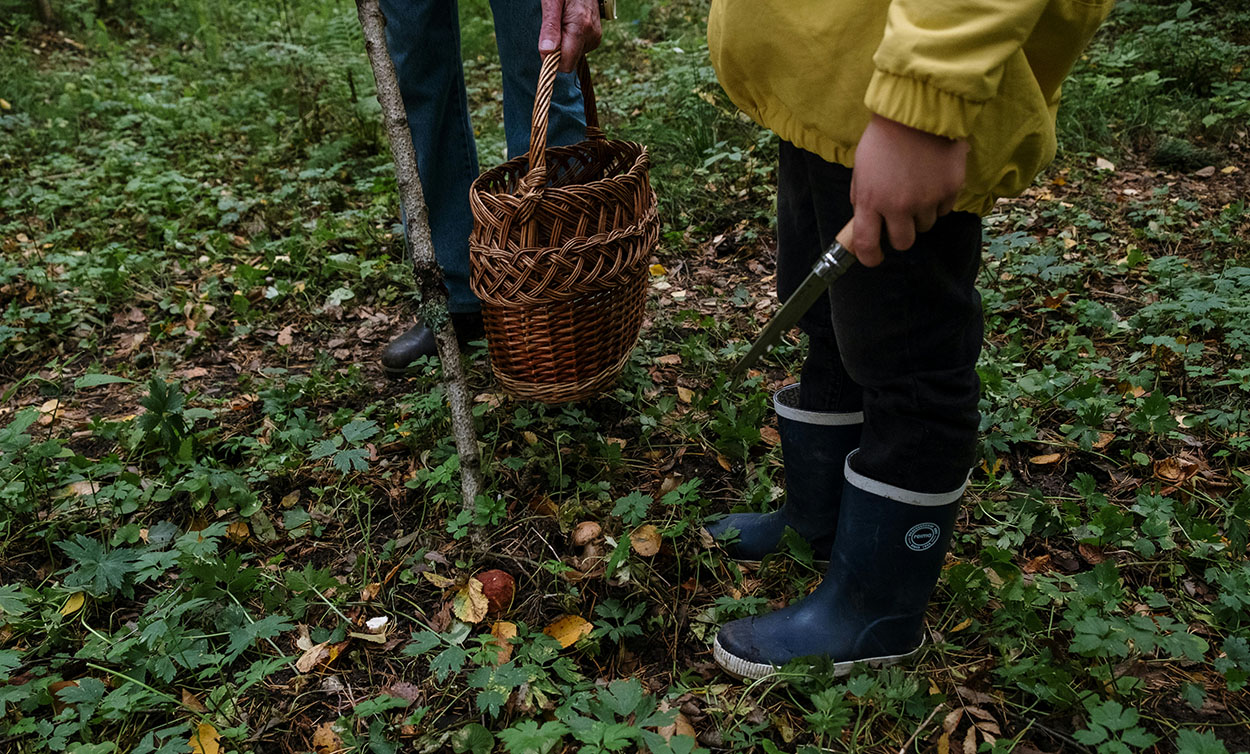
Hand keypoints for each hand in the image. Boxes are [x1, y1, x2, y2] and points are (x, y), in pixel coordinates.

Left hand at [539, 0, 601, 71]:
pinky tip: (569, 25)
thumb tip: (546, 52)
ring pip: (573, 56)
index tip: (545, 44)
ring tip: (562, 23)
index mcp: (580, 28)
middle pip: (569, 62)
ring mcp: (595, 37)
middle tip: (553, 30)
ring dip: (563, 45)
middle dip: (557, 52)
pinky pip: (579, 49)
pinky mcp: (596, 38)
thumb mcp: (551, 2)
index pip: (565, 64)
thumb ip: (550, 27)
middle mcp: (591, 35)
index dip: (551, 59)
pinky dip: (570, 42)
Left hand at [849, 115, 968, 266]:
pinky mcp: (950, 190)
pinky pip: (944, 209)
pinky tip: (932, 178)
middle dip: (901, 235)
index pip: (867, 245)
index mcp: (871, 201)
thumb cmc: (884, 137)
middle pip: (903, 243)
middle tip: (900, 219)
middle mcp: (899, 206)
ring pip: (925, 226)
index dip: (869, 257)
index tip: (873, 258)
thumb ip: (863, 198)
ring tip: (917, 186)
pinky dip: (939, 200)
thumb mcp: (861, 169)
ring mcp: (927, 199)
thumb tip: (864, 222)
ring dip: (921, 214)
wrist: (918, 111)